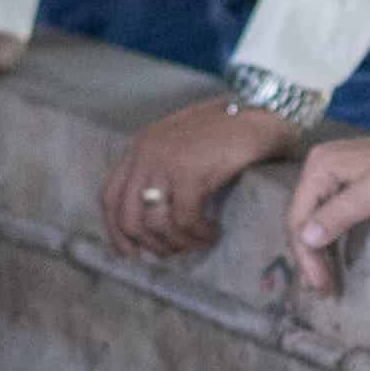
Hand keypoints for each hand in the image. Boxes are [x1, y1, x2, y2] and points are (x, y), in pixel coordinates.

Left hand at [103, 97, 303, 261]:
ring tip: (200, 242)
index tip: (132, 254)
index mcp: (139, 147)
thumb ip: (161, 174)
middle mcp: (145, 153)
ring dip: (180, 243)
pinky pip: (186, 219)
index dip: (116, 232)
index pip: (109, 197)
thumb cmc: (226, 135)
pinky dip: (199, 234)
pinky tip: (213, 233)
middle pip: (128, 217)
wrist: (260, 116)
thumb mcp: (181, 148)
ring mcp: (165, 161)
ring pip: (157, 223)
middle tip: (175, 252)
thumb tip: (153, 225)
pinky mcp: (189, 171)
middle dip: (151, 244)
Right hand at [281, 130, 369, 296]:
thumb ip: (341, 212)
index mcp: (321, 166)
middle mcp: (319, 165)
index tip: (321, 284)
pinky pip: (326, 212)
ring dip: (316, 250)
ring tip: (324, 280)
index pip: (299, 217)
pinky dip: (327, 237)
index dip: (306, 255)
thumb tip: (306, 237)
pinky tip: (330, 256)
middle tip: (323, 289)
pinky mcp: (345, 181)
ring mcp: (331, 172)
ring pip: (312, 218)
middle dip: (309, 255)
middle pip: (301, 218)